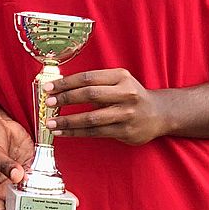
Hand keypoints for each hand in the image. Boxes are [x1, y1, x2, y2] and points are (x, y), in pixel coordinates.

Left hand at [48, 69, 173, 144]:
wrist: (159, 114)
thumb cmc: (130, 95)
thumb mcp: (118, 81)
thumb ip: (94, 82)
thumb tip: (60, 86)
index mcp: (120, 77)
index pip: (88, 78)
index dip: (66, 82)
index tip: (48, 87)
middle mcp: (126, 94)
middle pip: (90, 95)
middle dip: (66, 99)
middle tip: (49, 102)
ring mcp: (127, 113)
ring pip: (91, 118)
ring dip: (68, 121)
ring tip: (50, 122)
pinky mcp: (125, 131)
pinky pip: (95, 132)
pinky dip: (76, 132)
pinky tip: (62, 132)